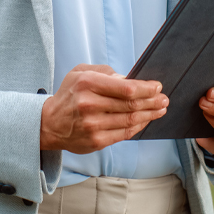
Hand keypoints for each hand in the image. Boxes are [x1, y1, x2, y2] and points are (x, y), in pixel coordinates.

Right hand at [40, 64, 168, 152]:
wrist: (49, 123)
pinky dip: (138, 127)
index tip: (157, 86)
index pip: (125, 88)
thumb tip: (129, 79)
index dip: (146, 88)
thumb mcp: (81, 72)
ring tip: (160, 109)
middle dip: (152, 101)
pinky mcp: (96, 141)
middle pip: (131, 104)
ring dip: (150, 115)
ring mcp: (93, 125)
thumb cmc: (69, 94)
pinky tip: (146, 120)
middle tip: (164, 99)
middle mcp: (90, 105)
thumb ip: (106, 73)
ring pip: (131, 120)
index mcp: (88, 84)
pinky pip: (124, 134)